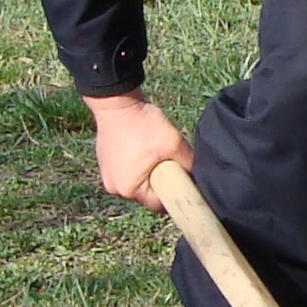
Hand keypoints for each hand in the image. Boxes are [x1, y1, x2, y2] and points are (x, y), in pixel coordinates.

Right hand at [84, 89, 190, 206]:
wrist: (117, 102)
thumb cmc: (143, 124)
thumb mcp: (174, 143)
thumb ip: (189, 163)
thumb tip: (200, 176)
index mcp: (129, 189)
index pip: (159, 205)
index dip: (175, 196)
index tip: (183, 183)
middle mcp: (114, 188)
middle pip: (147, 194)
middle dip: (161, 182)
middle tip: (170, 162)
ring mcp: (107, 175)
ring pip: (137, 182)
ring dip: (148, 172)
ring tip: (155, 152)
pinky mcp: (105, 163)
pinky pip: (127, 171)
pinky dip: (136, 164)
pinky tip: (143, 148)